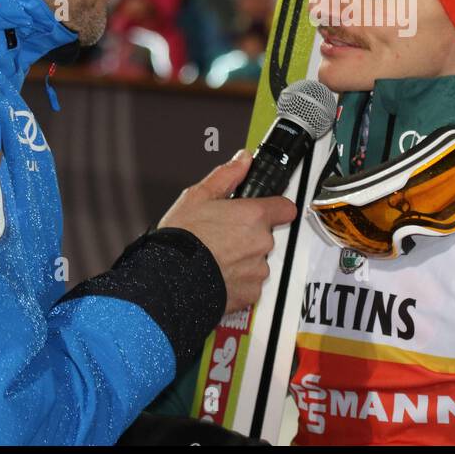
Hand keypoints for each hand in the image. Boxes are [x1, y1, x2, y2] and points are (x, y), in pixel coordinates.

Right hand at [159, 150, 296, 313]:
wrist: (169, 280)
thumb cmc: (182, 240)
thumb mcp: (197, 197)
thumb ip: (226, 176)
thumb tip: (242, 160)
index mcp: (253, 216)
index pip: (285, 207)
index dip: (275, 207)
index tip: (266, 209)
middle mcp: (261, 242)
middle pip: (267, 235)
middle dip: (250, 235)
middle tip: (224, 235)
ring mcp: (258, 270)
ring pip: (258, 261)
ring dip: (244, 259)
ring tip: (217, 257)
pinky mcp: (251, 293)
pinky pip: (251, 284)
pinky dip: (238, 280)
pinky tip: (218, 275)